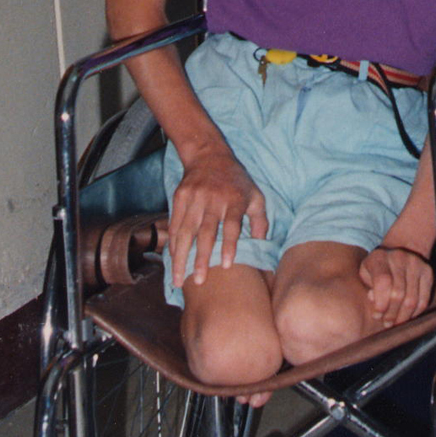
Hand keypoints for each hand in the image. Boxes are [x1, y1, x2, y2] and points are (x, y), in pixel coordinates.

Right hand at [168, 146, 267, 288]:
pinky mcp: (179, 197)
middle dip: (201, 258)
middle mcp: (214, 199)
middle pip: (206, 231)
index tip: (225, 265)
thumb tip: (262, 247)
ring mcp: (194, 197)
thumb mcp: (255, 196)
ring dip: (181, 257)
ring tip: (179, 279)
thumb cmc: (236, 181)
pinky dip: (172, 244)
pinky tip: (172, 261)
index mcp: (235, 199)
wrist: (209, 155)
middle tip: (199, 281)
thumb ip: (260, 222)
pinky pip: (174, 225)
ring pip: (185, 231)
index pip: (232, 225)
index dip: (229, 245)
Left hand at [359, 246, 433, 327]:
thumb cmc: (378, 268)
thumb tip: (374, 300)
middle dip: (392, 314)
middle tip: (387, 323)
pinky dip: (415, 312)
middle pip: (398, 293)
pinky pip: (424, 300)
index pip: (383, 282)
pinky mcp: (427, 272)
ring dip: (403, 316)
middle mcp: (399, 258)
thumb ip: (368, 288)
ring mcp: (416, 264)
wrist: (400, 251)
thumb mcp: (366, 274)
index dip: (380, 304)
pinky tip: (407, 316)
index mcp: (380, 258)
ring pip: (412, 299)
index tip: (377, 315)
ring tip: (396, 322)